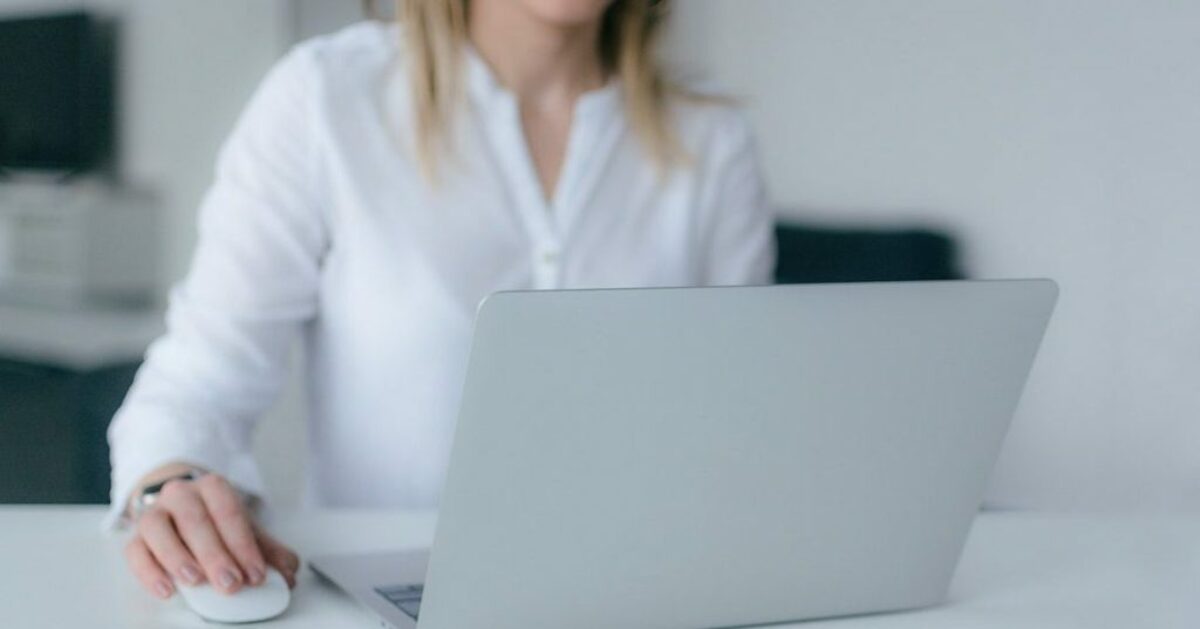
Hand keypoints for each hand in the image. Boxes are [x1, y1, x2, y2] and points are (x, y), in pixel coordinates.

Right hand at [123, 472, 299, 598]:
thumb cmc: (216, 523)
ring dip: (177, 557)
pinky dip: (148, 571)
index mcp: (213, 487)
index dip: (243, 545)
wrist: (180, 509)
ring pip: (158, 529)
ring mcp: (154, 513)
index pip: (229, 512)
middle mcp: (181, 494)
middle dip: (215, 554)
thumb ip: (269, 551)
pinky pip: (135, 551)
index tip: (255, 574)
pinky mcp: (135, 537)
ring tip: (195, 581)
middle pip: (195, 520)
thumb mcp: (244, 531)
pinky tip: (166, 589)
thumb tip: (289, 573)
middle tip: (231, 583)